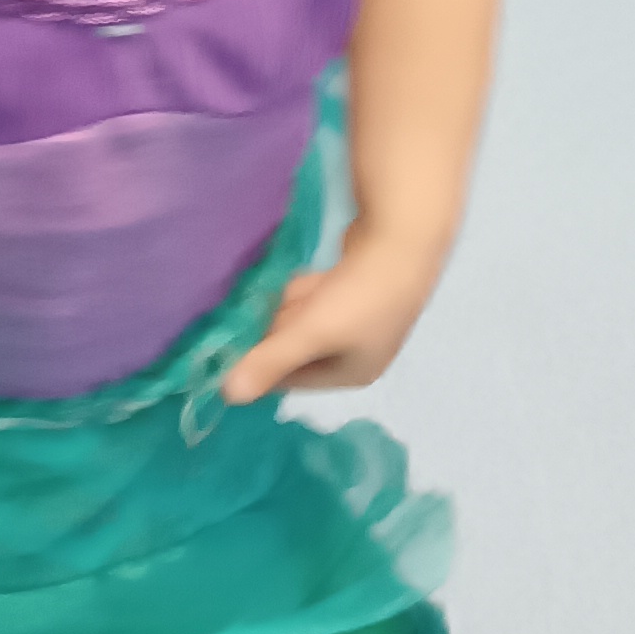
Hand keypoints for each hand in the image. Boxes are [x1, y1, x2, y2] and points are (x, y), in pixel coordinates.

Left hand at [222, 230, 442, 405]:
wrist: (405, 238)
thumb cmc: (361, 296)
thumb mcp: (311, 333)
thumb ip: (269, 362)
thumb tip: (228, 396)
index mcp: (351, 374)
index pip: (291, 380)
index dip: (260, 361)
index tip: (230, 341)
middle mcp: (357, 353)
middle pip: (296, 349)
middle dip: (273, 330)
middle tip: (248, 311)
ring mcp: (359, 319)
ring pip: (304, 321)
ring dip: (285, 307)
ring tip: (271, 291)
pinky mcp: (357, 289)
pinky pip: (316, 299)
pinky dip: (301, 290)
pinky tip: (294, 276)